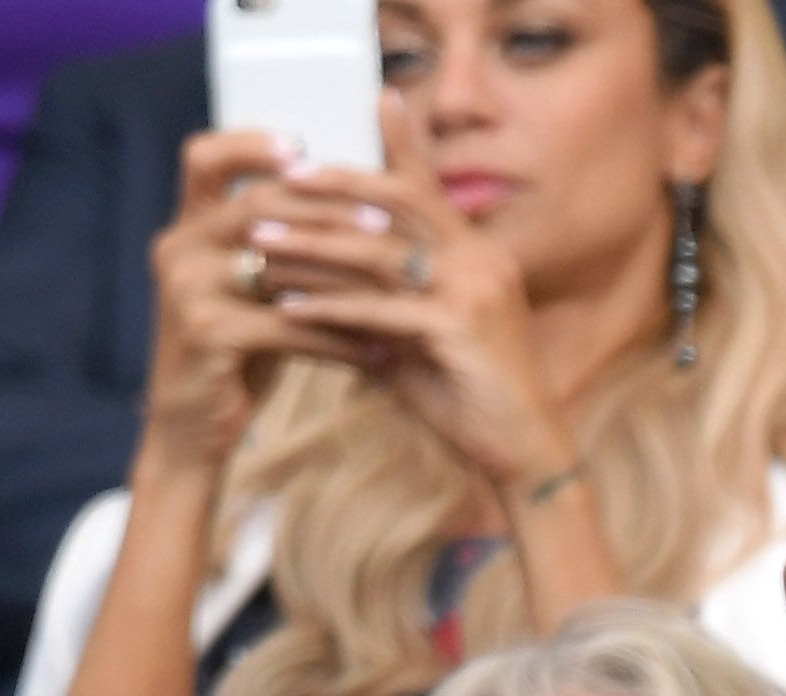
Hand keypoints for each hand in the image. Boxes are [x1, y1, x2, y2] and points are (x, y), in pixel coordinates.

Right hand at [140, 130, 374, 482]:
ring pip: (278, 265)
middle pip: (257, 206)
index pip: (204, 157)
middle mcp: (177, 247)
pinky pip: (287, 326)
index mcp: (186, 227)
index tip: (307, 146)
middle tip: (388, 226)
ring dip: (345, 277)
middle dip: (328, 213)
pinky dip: (339, 339)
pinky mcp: (206, 334)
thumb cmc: (241, 353)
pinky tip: (383, 353)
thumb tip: (357, 202)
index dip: (252, 144)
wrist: (195, 429)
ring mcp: (186, 289)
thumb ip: (284, 248)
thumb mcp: (257, 292)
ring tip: (399, 287)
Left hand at [229, 97, 578, 492]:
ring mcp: (475, 288)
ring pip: (378, 253)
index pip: (419, 188)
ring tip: (261, 245)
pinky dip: (329, 309)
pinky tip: (286, 309)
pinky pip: (379, 309)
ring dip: (312, 247)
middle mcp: (482, 258)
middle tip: (274, 185)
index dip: (369, 158)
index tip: (312, 154)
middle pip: (398, 199)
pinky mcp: (461, 326)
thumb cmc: (471, 396)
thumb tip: (321, 280)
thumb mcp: (423, 333)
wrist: (525, 451)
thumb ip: (386, 298)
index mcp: (478, 251)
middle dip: (332, 187)